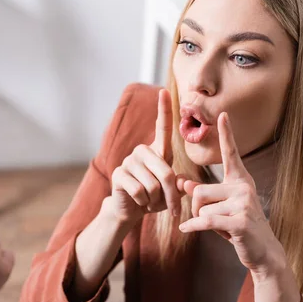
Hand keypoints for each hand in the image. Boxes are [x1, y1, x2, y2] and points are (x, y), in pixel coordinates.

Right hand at [109, 89, 182, 225]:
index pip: (162, 127)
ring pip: (153, 186)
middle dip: (171, 196)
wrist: (131, 210)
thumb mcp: (172, 192)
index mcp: (157, 151)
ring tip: (149, 201)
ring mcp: (129, 161)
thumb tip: (184, 183)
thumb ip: (181, 186)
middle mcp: (142, 151)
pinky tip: (138, 201)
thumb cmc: (154, 198)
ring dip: (155, 201)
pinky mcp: (118, 174)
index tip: (164, 91)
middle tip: (172, 209)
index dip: (164, 109)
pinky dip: (143, 202)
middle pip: (166, 173)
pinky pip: (139, 191)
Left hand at [178, 112, 285, 275]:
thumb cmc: (237, 226)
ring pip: (201, 207)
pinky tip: (185, 230)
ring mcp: (244, 203)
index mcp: (240, 180)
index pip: (231, 154)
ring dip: (202, 221)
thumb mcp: (219, 207)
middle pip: (200, 191)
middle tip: (209, 220)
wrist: (262, 251)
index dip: (226, 134)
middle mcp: (243, 187)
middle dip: (196, 208)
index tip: (223, 114)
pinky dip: (192, 227)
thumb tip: (183, 183)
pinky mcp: (240, 221)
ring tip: (220, 227)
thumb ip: (202, 194)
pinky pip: (205, 220)